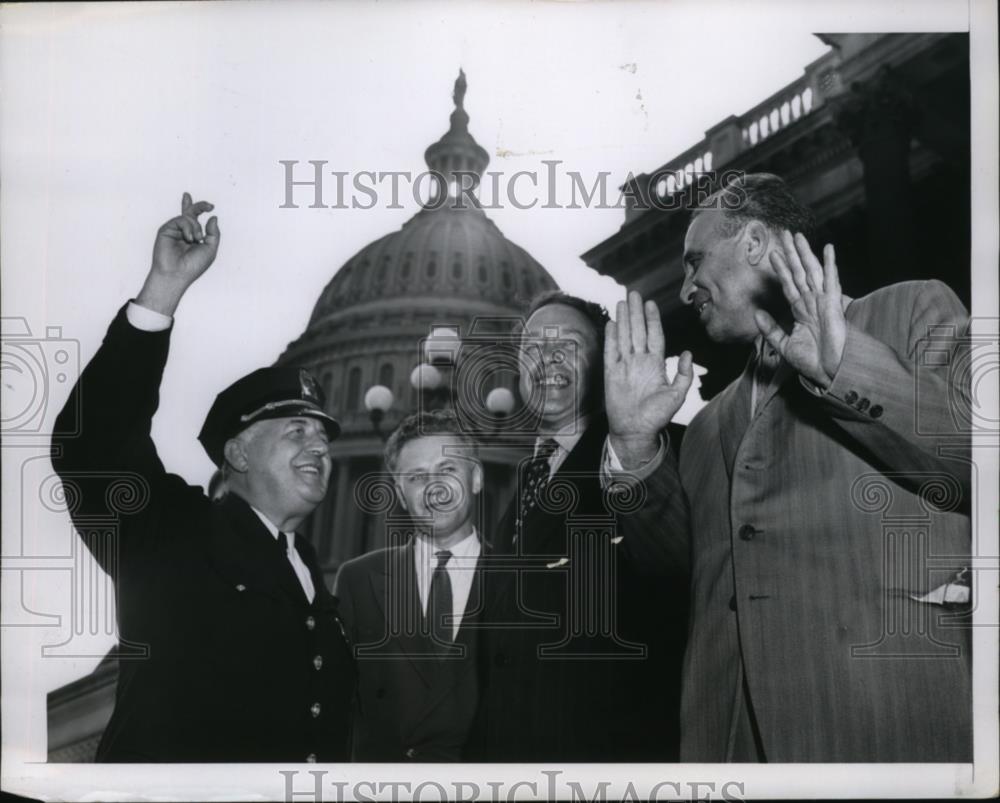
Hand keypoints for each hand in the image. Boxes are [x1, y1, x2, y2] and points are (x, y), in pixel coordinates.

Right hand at [136, 192, 219, 314]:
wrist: (177, 273)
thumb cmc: (193, 265)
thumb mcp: (210, 249)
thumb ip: (213, 233)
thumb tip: (213, 217)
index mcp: (194, 236)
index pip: (196, 219)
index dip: (201, 209)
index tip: (211, 207)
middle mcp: (183, 232)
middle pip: (190, 213)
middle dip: (200, 206)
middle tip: (210, 206)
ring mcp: (174, 230)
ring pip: (188, 217)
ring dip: (196, 227)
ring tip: (196, 240)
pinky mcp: (166, 230)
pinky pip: (180, 220)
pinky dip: (188, 227)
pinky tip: (189, 238)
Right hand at [605, 291, 692, 466]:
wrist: (636, 431)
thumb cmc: (657, 416)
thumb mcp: (677, 395)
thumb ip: (683, 375)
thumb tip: (687, 353)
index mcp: (655, 364)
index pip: (654, 335)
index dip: (652, 319)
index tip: (650, 303)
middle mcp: (639, 361)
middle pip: (637, 331)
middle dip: (636, 312)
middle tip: (633, 293)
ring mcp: (625, 366)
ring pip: (624, 336)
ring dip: (624, 319)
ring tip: (622, 302)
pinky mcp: (611, 373)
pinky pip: (611, 351)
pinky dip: (611, 337)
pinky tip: (612, 323)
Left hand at [756, 231, 845, 388]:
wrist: (829, 373)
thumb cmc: (811, 362)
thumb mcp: (784, 346)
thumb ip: (770, 330)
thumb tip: (757, 313)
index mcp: (801, 311)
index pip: (788, 284)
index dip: (780, 269)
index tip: (773, 253)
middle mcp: (812, 302)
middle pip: (799, 272)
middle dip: (791, 253)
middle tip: (784, 233)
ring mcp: (823, 302)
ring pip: (811, 272)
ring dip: (805, 253)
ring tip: (797, 236)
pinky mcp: (833, 305)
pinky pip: (831, 281)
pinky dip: (830, 264)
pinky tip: (828, 249)